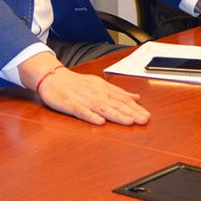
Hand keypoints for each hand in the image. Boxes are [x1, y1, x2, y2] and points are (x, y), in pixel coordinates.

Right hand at [21, 54, 148, 125]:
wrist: (52, 77)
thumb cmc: (77, 83)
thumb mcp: (100, 84)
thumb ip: (118, 92)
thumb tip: (136, 97)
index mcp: (103, 89)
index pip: (122, 99)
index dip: (135, 108)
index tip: (147, 116)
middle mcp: (95, 93)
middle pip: (115, 104)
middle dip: (130, 112)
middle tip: (144, 120)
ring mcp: (83, 99)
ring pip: (101, 108)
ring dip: (116, 115)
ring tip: (129, 121)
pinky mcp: (70, 105)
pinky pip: (81, 111)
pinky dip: (91, 116)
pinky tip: (100, 122)